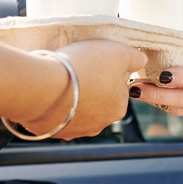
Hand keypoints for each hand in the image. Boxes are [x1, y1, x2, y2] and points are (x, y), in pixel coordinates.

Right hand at [22, 39, 146, 139]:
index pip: (119, 87)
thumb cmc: (84, 67)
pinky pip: (55, 114)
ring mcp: (73, 130)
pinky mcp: (50, 130)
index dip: (107, 72)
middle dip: (90, 85)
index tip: (94, 63)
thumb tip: (141, 61)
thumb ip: (135, 58)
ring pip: (76, 108)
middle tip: (77, 69)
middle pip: (98, 99)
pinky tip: (48, 90)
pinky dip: (53, 103)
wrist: (41, 85)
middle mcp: (99, 125)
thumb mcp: (119, 53)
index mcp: (118, 108)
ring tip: (60, 79)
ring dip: (71, 95)